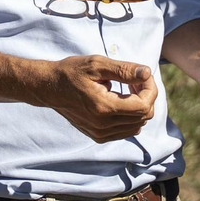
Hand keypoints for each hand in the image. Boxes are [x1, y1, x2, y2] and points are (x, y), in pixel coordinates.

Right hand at [41, 55, 157, 142]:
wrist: (49, 87)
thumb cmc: (72, 72)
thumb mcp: (97, 64)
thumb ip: (124, 70)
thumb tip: (147, 73)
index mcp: (104, 107)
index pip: (143, 106)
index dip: (150, 89)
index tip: (143, 75)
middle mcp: (103, 125)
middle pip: (143, 116)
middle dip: (146, 95)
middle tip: (134, 79)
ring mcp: (100, 133)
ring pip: (137, 125)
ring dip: (139, 106)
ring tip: (128, 88)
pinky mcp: (98, 136)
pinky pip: (126, 130)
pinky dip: (130, 116)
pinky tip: (121, 99)